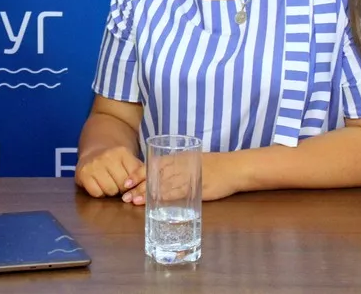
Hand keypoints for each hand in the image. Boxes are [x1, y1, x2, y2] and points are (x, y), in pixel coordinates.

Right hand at [75, 145, 142, 197]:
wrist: (94, 149)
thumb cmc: (117, 160)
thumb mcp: (130, 161)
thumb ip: (141, 173)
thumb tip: (150, 190)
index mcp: (122, 152)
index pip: (134, 177)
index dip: (134, 184)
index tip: (131, 184)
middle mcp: (107, 156)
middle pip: (123, 185)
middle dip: (123, 189)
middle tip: (120, 185)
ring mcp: (94, 164)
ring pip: (110, 191)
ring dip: (112, 192)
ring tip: (110, 184)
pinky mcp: (83, 173)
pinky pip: (96, 193)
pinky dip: (99, 193)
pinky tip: (100, 185)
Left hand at [120, 152, 238, 204]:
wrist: (235, 168)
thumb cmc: (214, 166)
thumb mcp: (192, 161)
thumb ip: (177, 168)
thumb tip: (158, 177)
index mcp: (178, 157)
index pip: (153, 165)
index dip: (138, 173)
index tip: (126, 183)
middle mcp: (180, 165)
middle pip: (155, 176)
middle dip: (138, 186)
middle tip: (125, 196)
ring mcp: (188, 176)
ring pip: (163, 185)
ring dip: (148, 194)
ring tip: (134, 201)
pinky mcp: (197, 187)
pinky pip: (178, 192)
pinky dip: (165, 197)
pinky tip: (155, 203)